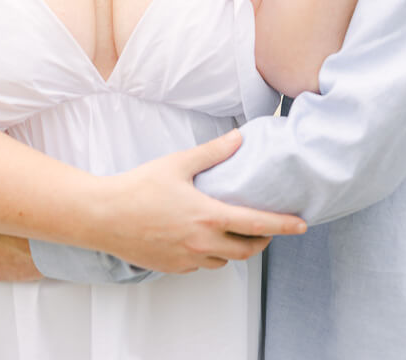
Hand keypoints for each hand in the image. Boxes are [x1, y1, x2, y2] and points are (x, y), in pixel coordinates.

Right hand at [95, 129, 305, 272]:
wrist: (104, 216)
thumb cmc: (138, 187)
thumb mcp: (178, 163)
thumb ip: (212, 153)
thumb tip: (239, 137)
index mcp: (207, 217)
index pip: (257, 225)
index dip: (283, 225)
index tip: (302, 224)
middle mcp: (201, 243)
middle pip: (246, 251)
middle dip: (263, 241)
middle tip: (268, 228)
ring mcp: (187, 259)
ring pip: (224, 260)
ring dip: (235, 248)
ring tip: (235, 230)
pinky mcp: (173, 268)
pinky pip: (201, 264)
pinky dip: (210, 253)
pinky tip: (202, 237)